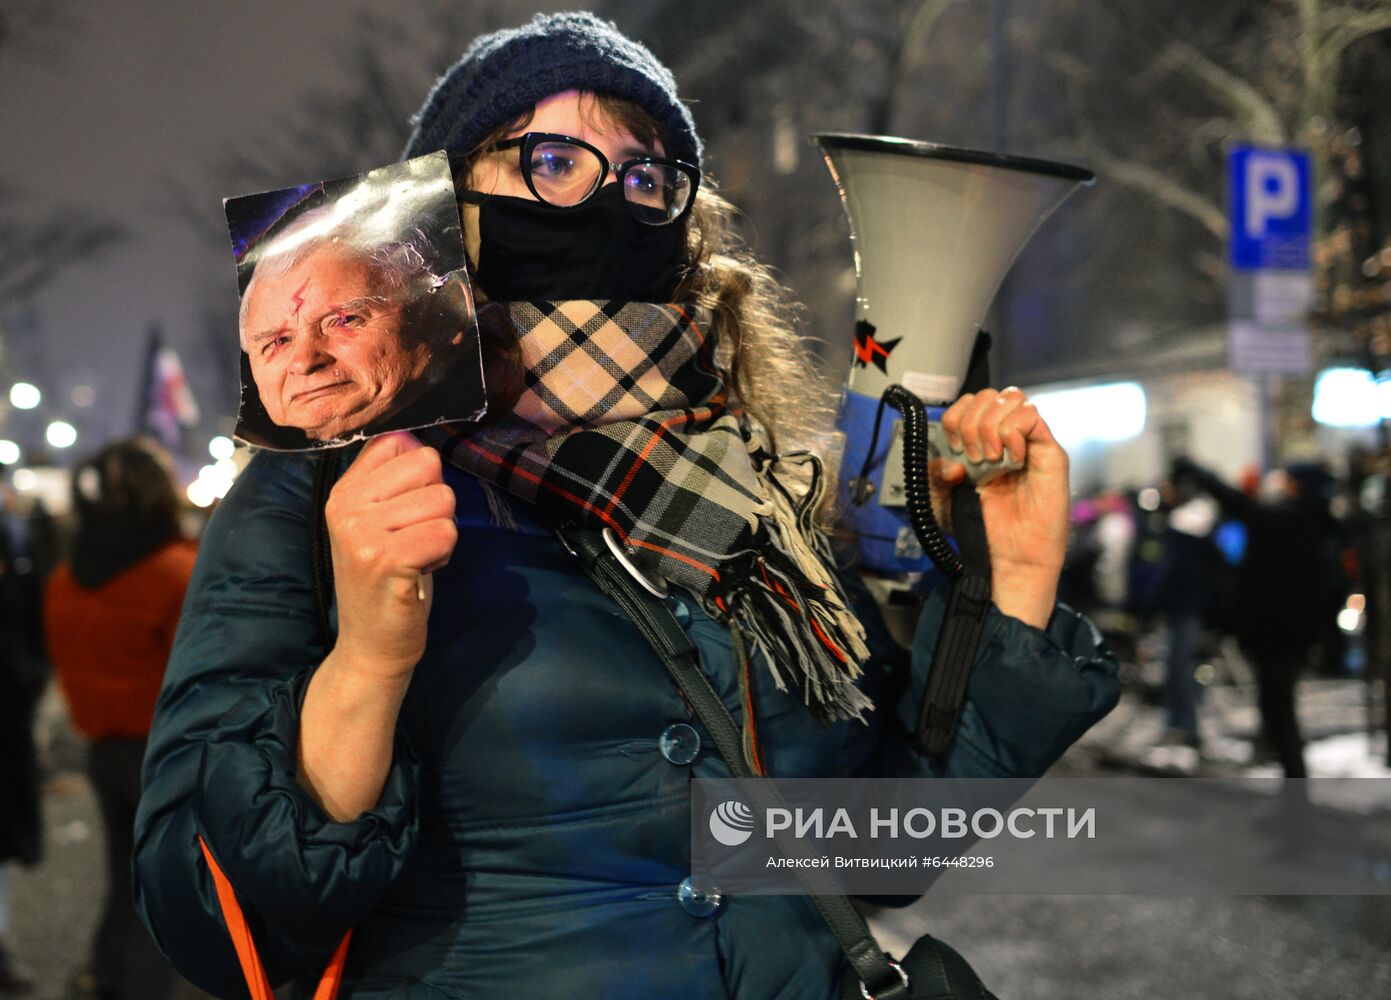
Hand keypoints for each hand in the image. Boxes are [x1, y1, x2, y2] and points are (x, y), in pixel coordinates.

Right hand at [324, 432, 456, 680]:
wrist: (371, 645)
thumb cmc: (387, 581)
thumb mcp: (380, 522)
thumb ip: (394, 480)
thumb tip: (413, 437)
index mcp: (344, 490)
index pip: (400, 442)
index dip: (421, 476)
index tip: (405, 513)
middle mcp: (345, 505)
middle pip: (429, 464)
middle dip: (437, 504)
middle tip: (413, 540)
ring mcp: (361, 531)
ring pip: (443, 499)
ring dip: (442, 532)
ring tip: (415, 557)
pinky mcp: (384, 558)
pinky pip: (445, 531)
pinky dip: (444, 553)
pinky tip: (420, 571)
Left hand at [931, 388, 1069, 627]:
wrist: (1012, 557)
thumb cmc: (984, 529)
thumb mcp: (945, 501)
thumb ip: (937, 475)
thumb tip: (950, 461)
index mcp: (982, 442)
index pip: (971, 402)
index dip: (957, 418)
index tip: (954, 449)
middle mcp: (1007, 437)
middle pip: (990, 395)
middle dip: (971, 421)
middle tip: (972, 456)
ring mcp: (1030, 443)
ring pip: (1012, 398)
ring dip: (991, 426)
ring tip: (989, 459)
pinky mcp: (1050, 453)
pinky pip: (1032, 417)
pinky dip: (1013, 433)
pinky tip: (1009, 460)